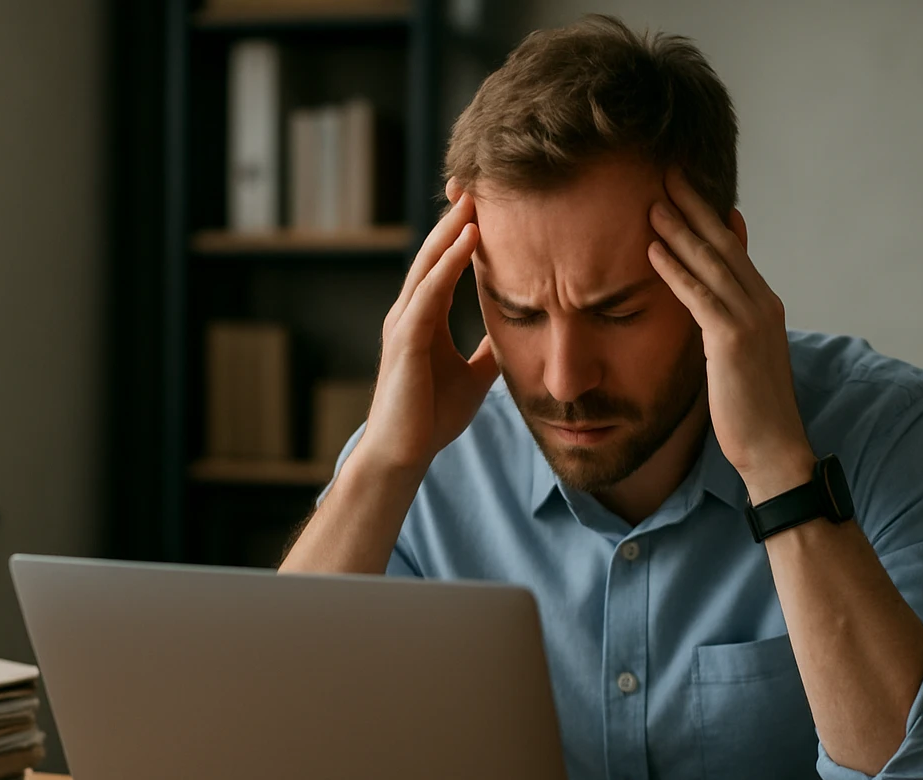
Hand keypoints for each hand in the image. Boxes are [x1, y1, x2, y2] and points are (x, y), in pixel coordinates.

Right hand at [355, 189, 498, 479]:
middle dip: (455, 218)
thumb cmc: (432, 418)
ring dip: (452, 229)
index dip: (463, 234)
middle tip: (478, 182)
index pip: (445, 264)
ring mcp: (404, 324)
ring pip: (429, 263)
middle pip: (434, 253)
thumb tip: (518, 333)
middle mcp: (410, 313)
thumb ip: (490, 351)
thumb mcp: (474, 376)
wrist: (404, 455)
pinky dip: (448, 262)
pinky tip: (469, 238)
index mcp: (424, 319)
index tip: (488, 204)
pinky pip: (429, 291)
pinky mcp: (406, 340)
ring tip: (475, 197)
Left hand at [647, 169, 815, 502]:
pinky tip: (652, 250)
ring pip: (711, 262)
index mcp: (765, 305)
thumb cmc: (752, 412)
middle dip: (694, 206)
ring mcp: (751, 320)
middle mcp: (763, 303)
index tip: (685, 188)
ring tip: (652, 200)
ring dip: (679, 229)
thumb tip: (707, 309)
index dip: (709, 216)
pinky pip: (698, 296)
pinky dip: (675, 269)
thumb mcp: (740, 359)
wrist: (775, 450)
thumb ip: (725, 327)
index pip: (735, 249)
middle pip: (724, 243)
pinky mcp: (732, 340)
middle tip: (667, 173)